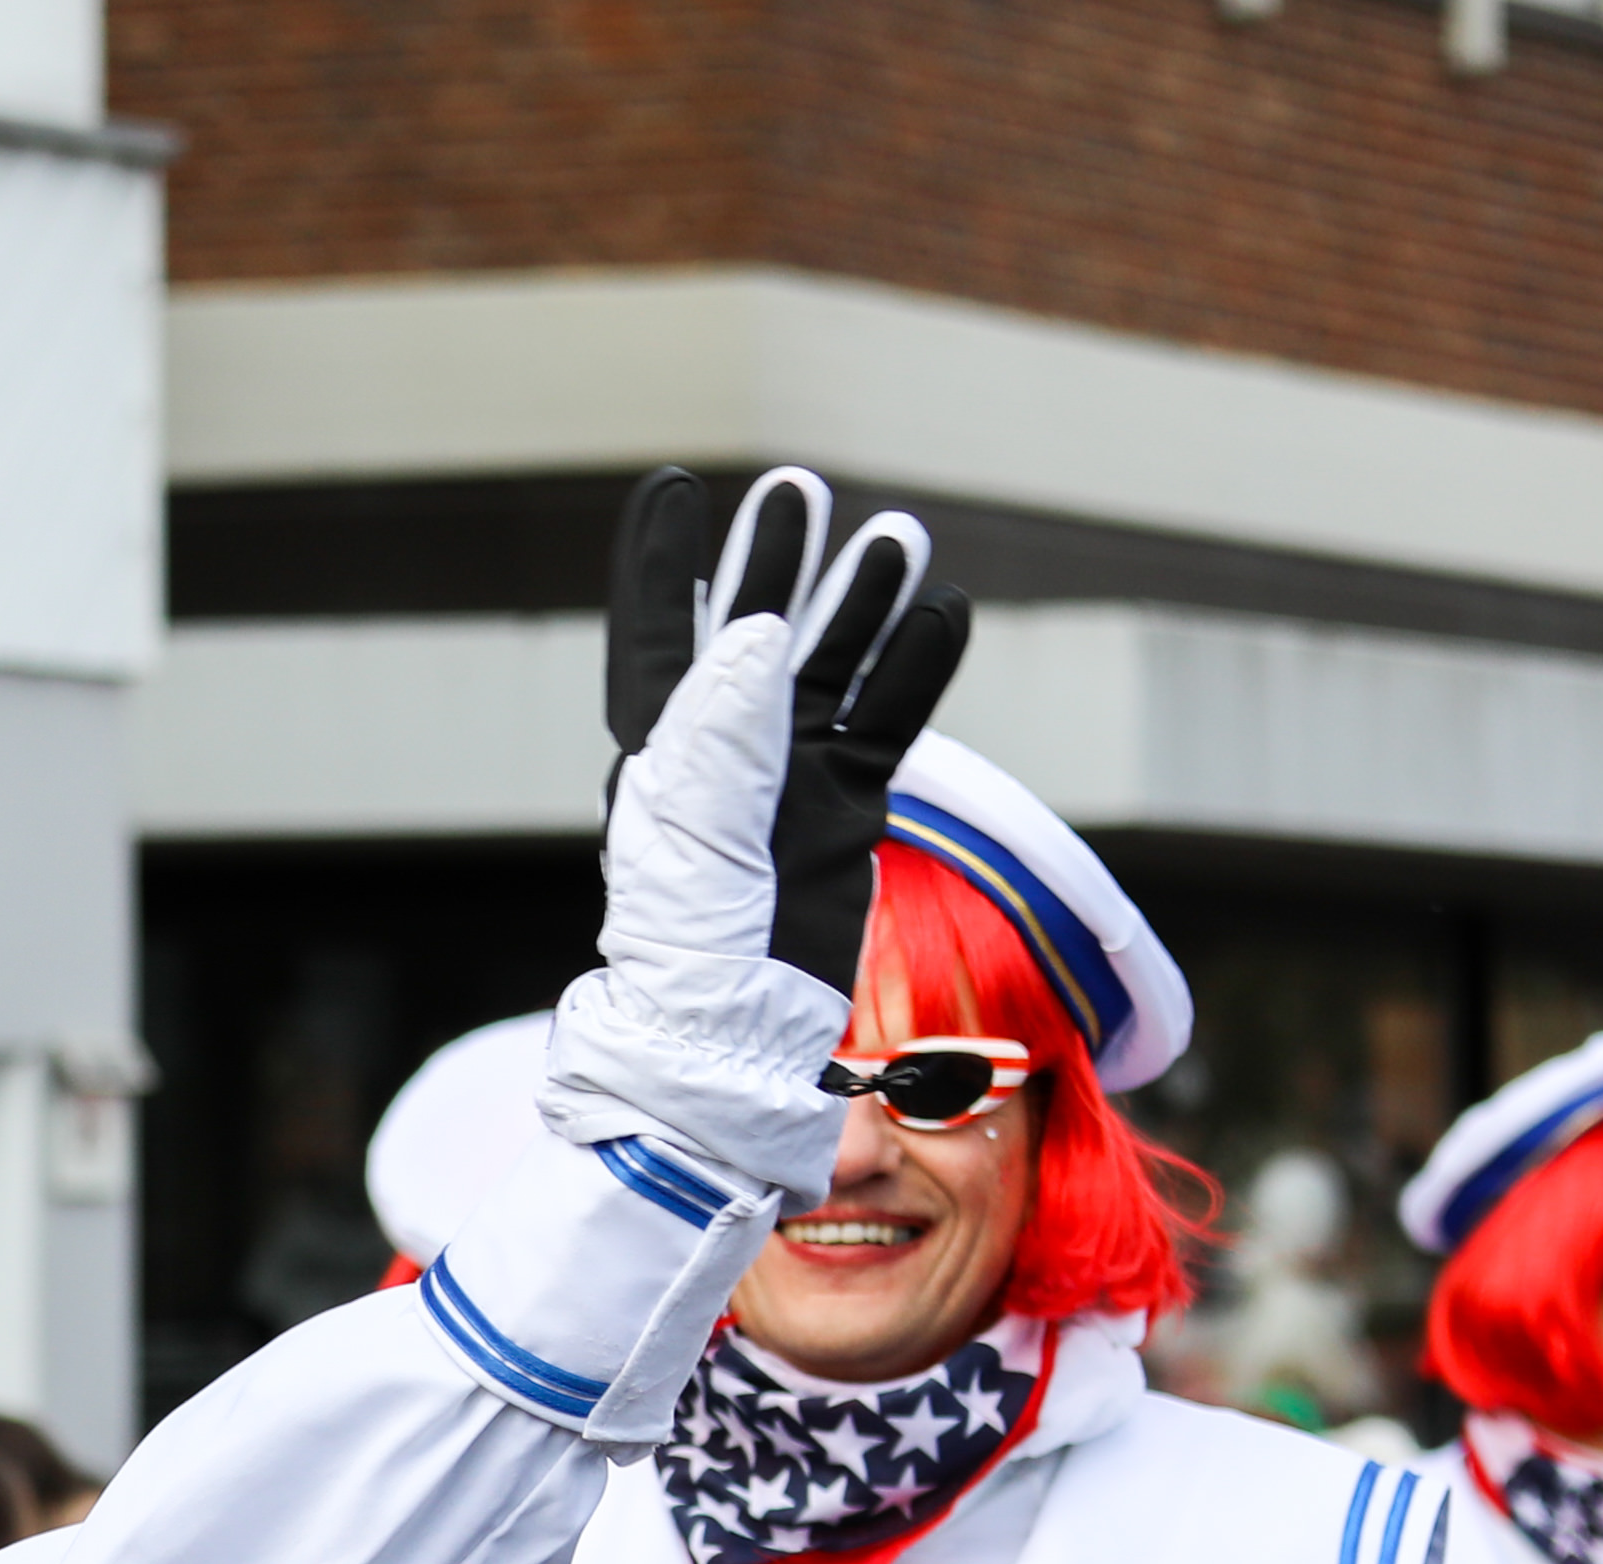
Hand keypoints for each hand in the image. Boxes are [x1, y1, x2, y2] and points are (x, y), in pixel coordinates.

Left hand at [596, 465, 970, 1000]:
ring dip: (862, 607)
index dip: (663, 568)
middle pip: (758, 639)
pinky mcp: (845, 813)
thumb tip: (759, 628)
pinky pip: (885, 724)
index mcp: (665, 757)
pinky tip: (941, 615)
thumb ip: (724, 727)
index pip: (660, 642)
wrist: (737, 1034)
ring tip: (899, 536)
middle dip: (777, 565)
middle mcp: (726, 758)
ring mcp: (789, 782)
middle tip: (799, 491)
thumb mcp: (696, 833)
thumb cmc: (692, 942)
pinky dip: (914, 671)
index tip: (673, 489)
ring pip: (832, 672)